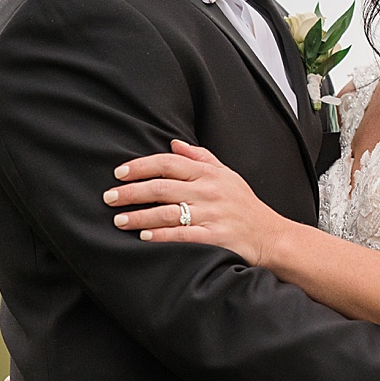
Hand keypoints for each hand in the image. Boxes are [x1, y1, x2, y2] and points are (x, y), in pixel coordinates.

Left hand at [104, 140, 284, 265]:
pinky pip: (182, 235)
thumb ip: (201, 158)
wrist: (271, 236)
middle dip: (131, 192)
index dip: (141, 166)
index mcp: (209, 174)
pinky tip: (144, 236)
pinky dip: (161, 235)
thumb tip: (174, 143)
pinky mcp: (215, 237)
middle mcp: (209, 192)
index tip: (119, 173)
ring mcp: (212, 215)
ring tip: (118, 220)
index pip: (169, 163)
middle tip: (108, 197)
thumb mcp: (228, 175)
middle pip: (162, 187)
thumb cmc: (245, 205)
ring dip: (139, 215)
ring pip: (168, 212)